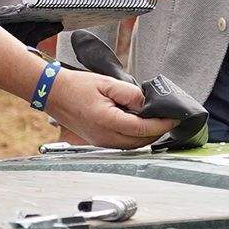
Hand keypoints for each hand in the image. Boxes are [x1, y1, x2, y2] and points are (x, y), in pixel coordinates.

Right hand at [42, 67, 166, 149]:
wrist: (53, 93)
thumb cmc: (76, 86)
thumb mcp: (107, 83)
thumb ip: (130, 94)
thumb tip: (147, 103)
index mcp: (106, 120)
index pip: (142, 128)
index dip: (162, 124)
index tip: (175, 118)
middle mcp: (104, 136)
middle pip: (140, 142)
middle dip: (158, 132)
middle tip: (169, 118)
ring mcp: (100, 142)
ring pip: (133, 146)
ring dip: (147, 136)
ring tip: (157, 120)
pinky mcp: (98, 142)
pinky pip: (123, 145)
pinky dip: (135, 137)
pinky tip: (139, 125)